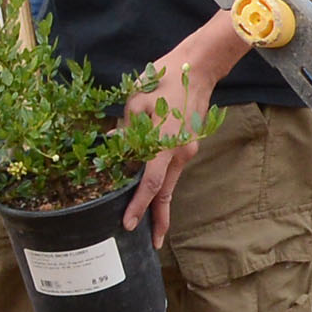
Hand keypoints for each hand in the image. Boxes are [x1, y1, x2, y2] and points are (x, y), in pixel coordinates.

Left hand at [122, 23, 238, 247]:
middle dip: (159, 219)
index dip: (138, 207)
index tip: (128, 225)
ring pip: (171, 183)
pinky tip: (152, 192)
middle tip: (153, 243)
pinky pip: (174, 170)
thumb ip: (126, 131)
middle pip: (166, 193)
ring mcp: (188, 149)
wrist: (198, 68)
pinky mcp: (189, 144)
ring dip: (160, 203)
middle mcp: (180, 153)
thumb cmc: (164, 80)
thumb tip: (113, 149)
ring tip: (150, 223)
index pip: (150, 185)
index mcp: (164, 145)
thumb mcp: (136, 103)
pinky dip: (164, 183)